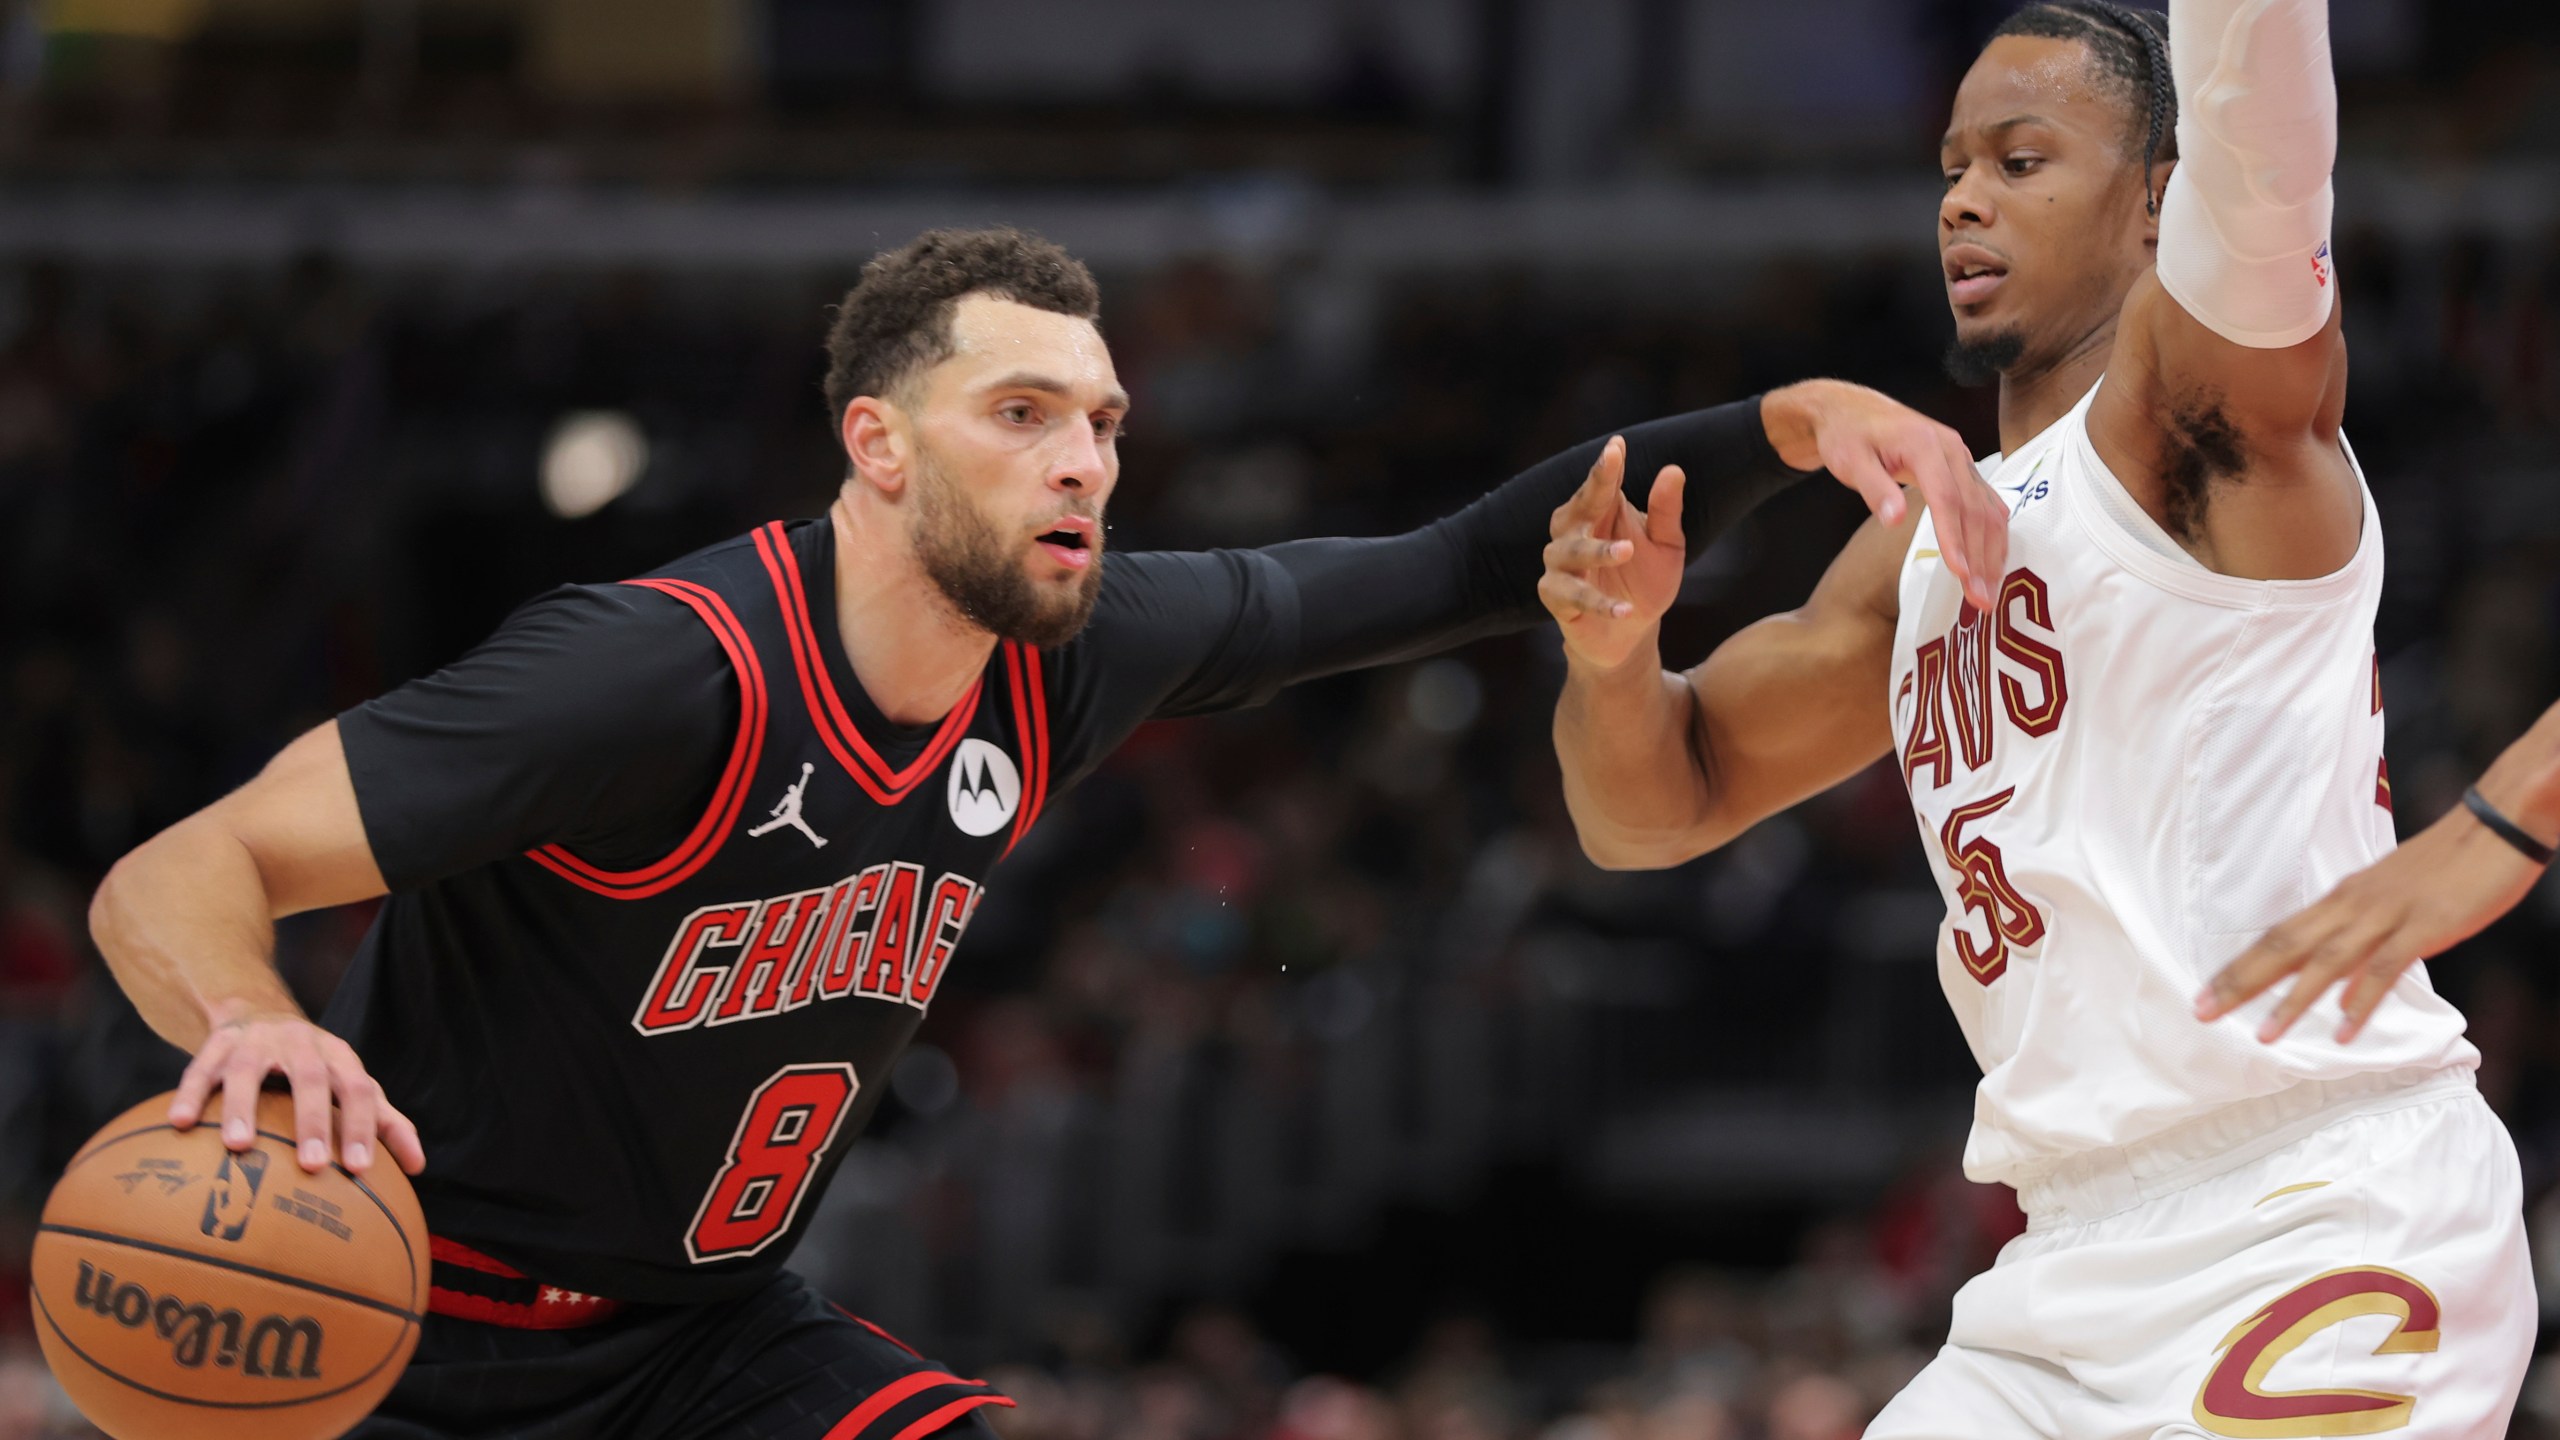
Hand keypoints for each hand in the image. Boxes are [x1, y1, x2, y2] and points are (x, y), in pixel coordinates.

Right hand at [169, 1003, 424, 1175]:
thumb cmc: (316, 1066)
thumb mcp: (349, 1084)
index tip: (360, 1169)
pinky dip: (190, 1093)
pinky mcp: (218, 1041)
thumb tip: (419, 1168)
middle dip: (314, 1122)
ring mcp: (257, 1040)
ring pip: (249, 1070)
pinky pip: (201, 1066)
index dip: (361, 1127)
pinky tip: (179, 1123)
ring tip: (239, 1146)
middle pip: (311, 1079)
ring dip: (244, 1106)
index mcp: (338, 1057)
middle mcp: (301, 1043)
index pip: (358, 1089)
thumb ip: (384, 1121)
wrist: (261, 1012)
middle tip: (313, 1166)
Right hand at [1539, 436, 1684, 671]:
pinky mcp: (1556, 597)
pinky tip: (1625, 609)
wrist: (1631, 634)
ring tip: (1626, 552)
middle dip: (1592, 494)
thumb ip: (1666, 511)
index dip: (1606, 467)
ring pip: (1569, 551)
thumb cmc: (1646, 581)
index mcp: (1600, 513)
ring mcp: (1560, 565)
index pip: (1601, 484)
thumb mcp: (1666, 546)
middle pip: (1577, 508)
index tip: (1617, 446)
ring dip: (1597, 551)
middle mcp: (1573, 532)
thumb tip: (1673, 470)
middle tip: (1615, 488)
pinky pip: (1572, 596)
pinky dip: (1598, 603)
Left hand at [1762, 380, 2007, 611]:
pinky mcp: (1963, 470)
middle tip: (1980, 599)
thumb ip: (1875, 488)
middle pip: (1974, 509)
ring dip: (1991, 552)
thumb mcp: (1849, 460)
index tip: (1960, 573)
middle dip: (1979, 557)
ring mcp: (1962, 459)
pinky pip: (1987, 504)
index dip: (1955, 538)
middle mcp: (1953, 450)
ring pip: (1988, 509)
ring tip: (1987, 592)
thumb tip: (1895, 520)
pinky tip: (1991, 564)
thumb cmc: (1847, 436)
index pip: (1947, 499)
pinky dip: (1992, 536)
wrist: (1851, 411)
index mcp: (1926, 444)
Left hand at [2195, 801, 2544, 1042]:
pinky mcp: (2425, 925)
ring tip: (2264, 1035)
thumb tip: (2338, 984)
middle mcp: (2352, 905)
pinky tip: (2345, 1029)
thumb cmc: (2445, 866)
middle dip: (2242, 982)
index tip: (2205, 994)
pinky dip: (2362, 1000)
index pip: (2277, 935)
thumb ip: (2362, 937)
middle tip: (2203, 1012)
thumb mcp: (2390, 899)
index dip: (2239, 966)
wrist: (2496, 826)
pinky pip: (2386, 967)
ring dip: (2293, 1000)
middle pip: (2285, 946)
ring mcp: (2387, 914)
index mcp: (2342, 898)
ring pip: (2326, 960)